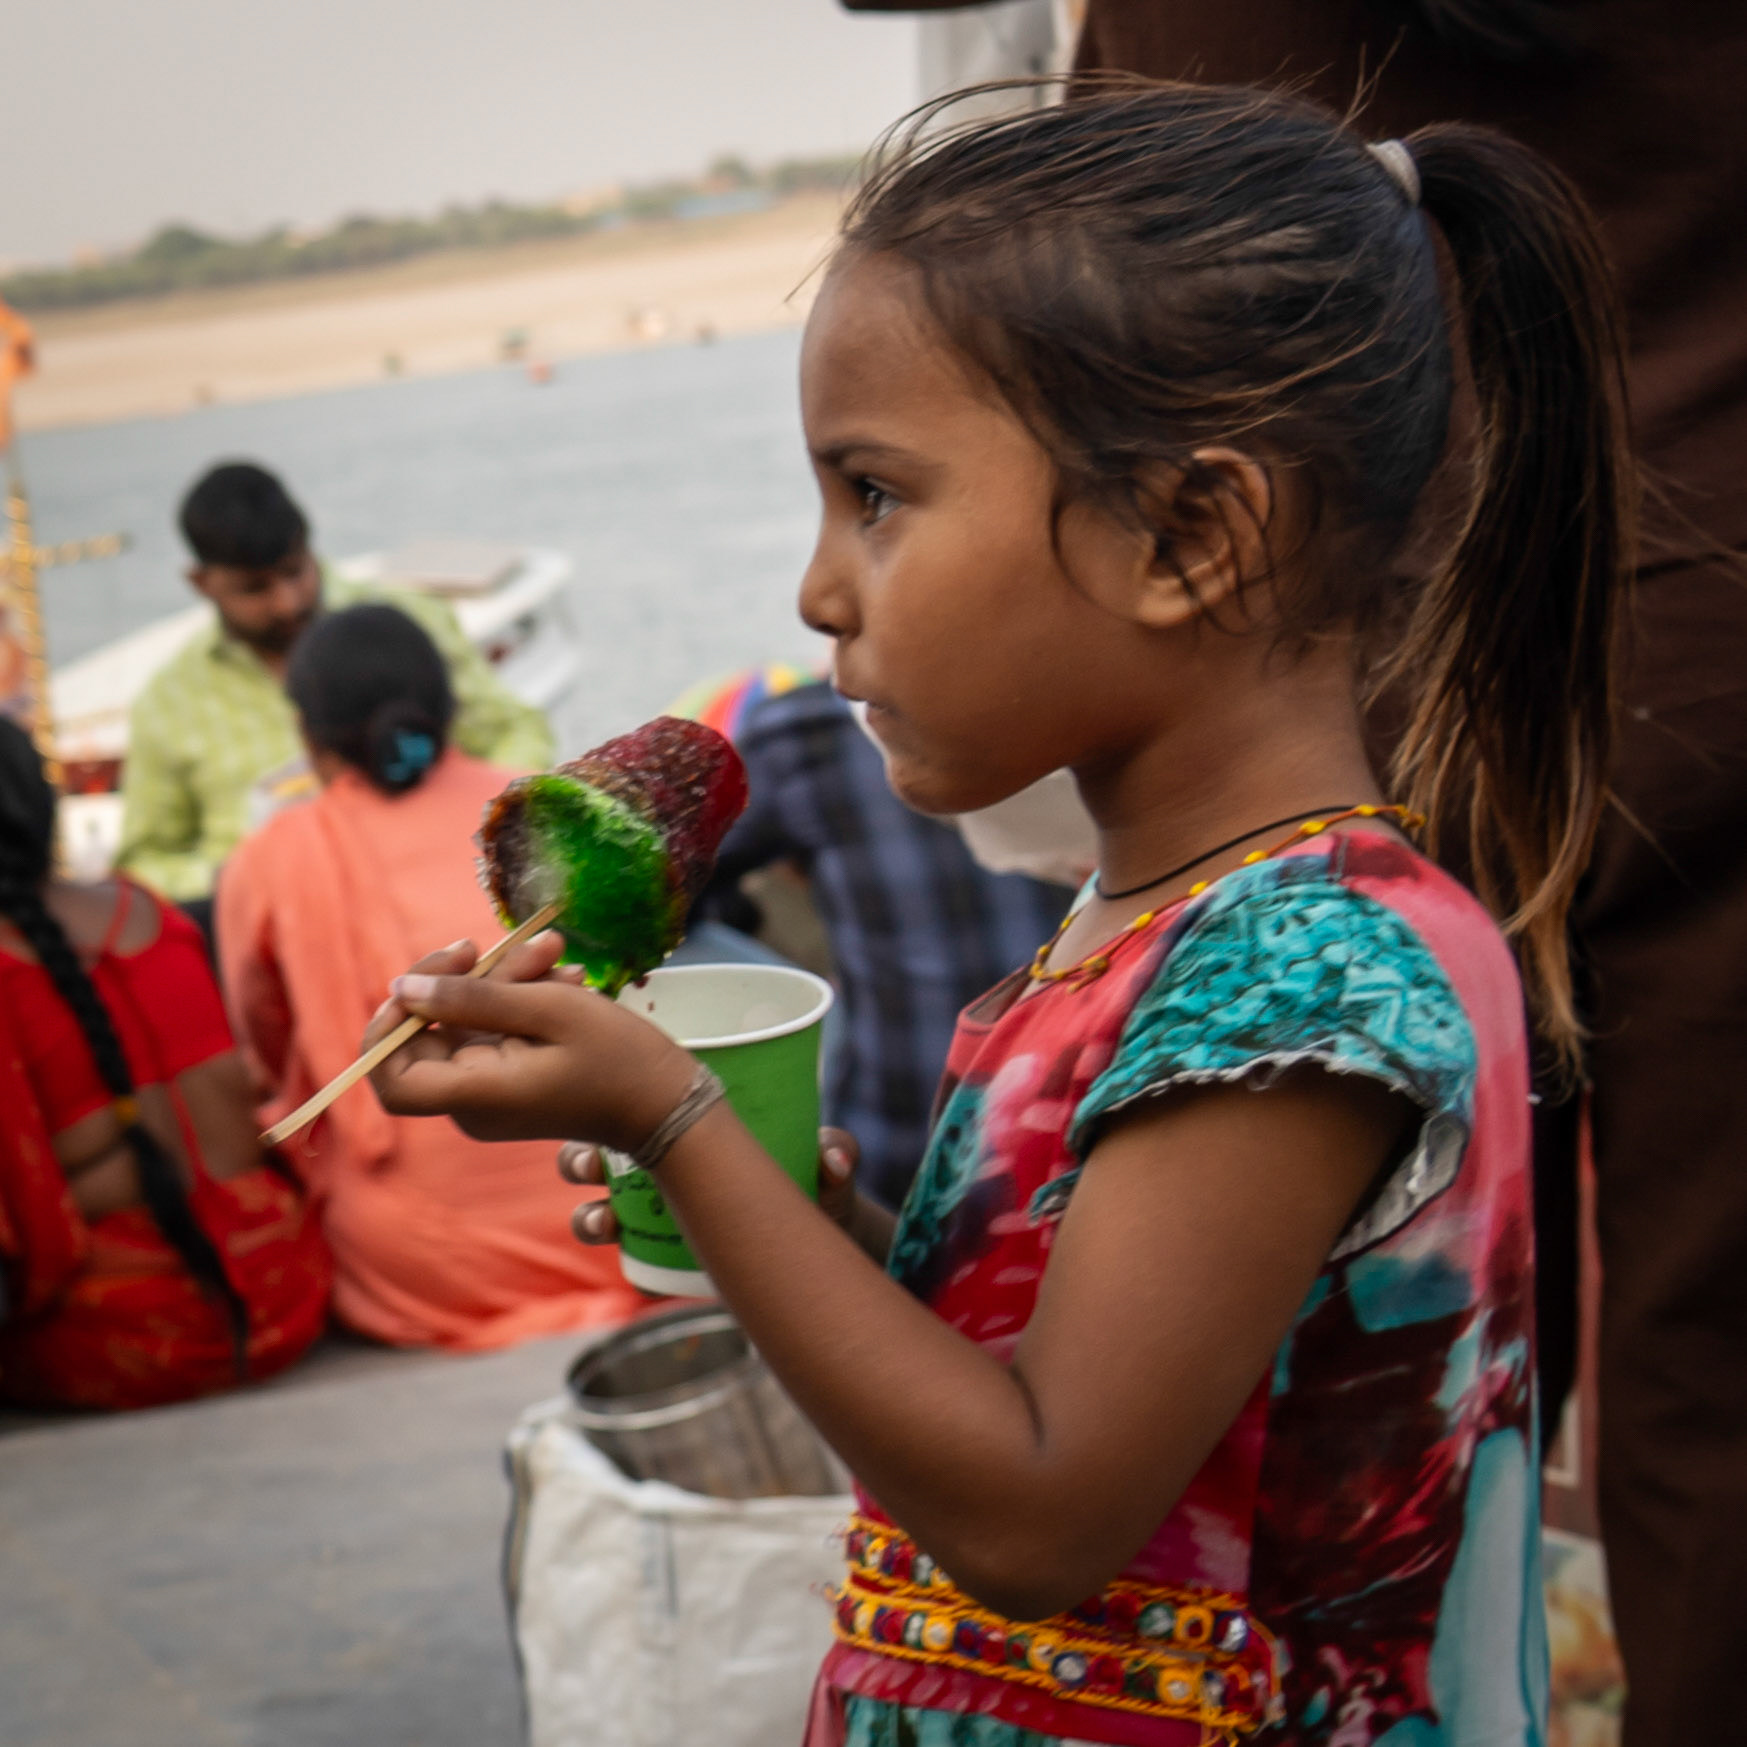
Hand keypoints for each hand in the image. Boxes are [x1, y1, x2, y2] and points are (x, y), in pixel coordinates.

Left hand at [365, 931, 695, 1147]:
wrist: (666, 1104)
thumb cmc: (618, 1059)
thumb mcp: (551, 1011)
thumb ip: (474, 998)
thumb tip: (404, 988)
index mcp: (475, 1094)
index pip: (389, 1075)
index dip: (389, 1025)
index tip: (424, 981)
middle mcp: (471, 1101)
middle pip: (431, 1032)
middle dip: (469, 980)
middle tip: (513, 946)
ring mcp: (490, 1091)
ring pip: (467, 1022)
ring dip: (506, 981)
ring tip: (555, 954)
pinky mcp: (510, 1078)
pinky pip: (495, 1031)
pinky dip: (521, 1000)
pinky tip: (562, 978)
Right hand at [557, 1125, 865, 1246]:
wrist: (828, 1238)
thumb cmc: (818, 1183)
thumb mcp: (826, 1164)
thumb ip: (835, 1153)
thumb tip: (832, 1156)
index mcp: (683, 1128)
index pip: (630, 1108)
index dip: (601, 1102)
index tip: (597, 1102)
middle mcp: (660, 1171)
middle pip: (596, 1157)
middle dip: (578, 1159)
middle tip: (591, 1166)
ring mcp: (658, 1220)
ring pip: (600, 1212)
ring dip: (589, 1216)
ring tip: (604, 1222)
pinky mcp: (668, 1263)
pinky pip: (632, 1264)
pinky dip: (624, 1263)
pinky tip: (629, 1263)